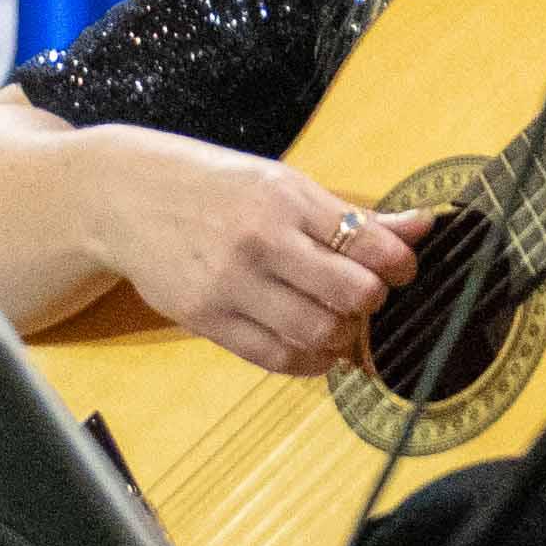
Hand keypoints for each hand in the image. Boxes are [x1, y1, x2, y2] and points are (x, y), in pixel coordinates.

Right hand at [111, 143, 430, 377]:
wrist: (120, 195)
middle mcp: (259, 240)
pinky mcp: (205, 318)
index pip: (370, 245)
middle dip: (370, 304)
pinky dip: (308, 361)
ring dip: (341, 337)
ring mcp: (229, 283)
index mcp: (284, 199)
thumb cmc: (210, 187)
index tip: (397, 271)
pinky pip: (275, 358)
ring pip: (317, 333)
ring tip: (336, 323)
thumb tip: (425, 226)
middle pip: (352, 295)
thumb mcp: (279, 184)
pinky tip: (311, 347)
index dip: (399, 267)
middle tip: (363, 299)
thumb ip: (349, 214)